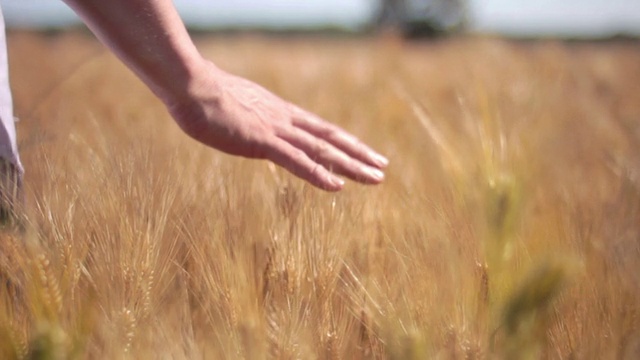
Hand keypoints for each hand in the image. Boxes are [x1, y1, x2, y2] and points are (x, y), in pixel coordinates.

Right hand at [166, 62, 387, 190]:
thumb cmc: (204, 95)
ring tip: (376, 178)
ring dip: (351, 166)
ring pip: (322, 150)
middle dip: (359, 154)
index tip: (363, 152)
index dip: (344, 142)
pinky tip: (338, 186)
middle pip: (330, 138)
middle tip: (383, 168)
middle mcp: (285, 120)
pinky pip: (296, 161)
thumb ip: (248, 116)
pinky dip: (319, 173)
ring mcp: (276, 130)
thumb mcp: (234, 106)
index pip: (320, 129)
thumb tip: (246, 119)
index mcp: (280, 113)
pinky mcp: (262, 141)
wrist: (191, 85)